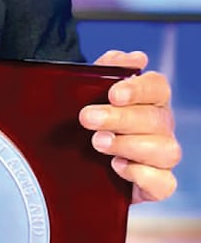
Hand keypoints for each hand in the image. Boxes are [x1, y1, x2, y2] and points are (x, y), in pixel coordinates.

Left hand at [80, 50, 180, 203]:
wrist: (77, 160)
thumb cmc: (89, 121)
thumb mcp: (88, 91)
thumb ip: (107, 68)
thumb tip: (136, 57)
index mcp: (149, 99)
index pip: (158, 87)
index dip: (138, 89)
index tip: (112, 94)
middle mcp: (160, 126)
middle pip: (156, 119)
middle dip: (120, 118)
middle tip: (87, 118)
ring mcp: (161, 156)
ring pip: (166, 150)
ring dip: (130, 145)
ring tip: (98, 142)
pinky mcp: (156, 184)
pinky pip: (164, 183)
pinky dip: (142, 175)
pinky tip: (117, 167)